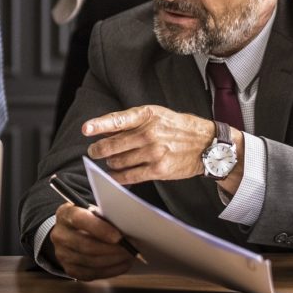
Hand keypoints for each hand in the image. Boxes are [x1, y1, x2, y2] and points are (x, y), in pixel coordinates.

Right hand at [50, 203, 132, 280]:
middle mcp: (60, 235)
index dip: (100, 229)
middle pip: (87, 245)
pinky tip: (122, 264)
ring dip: (114, 260)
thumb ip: (104, 217)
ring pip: (91, 261)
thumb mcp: (92, 211)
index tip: (119, 237)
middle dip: (112, 249)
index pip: (80, 220)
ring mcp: (62, 254)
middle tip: (130, 249)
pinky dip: (111, 270)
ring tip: (129, 256)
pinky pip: (92, 274)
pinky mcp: (69, 269)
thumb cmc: (87, 220)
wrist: (70, 232)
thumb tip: (126, 229)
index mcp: (65, 214)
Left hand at [83, 105, 215, 184]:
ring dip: (110, 163)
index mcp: (147, 115)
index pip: (117, 120)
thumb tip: (103, 130)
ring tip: (111, 161)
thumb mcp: (156, 115)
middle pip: (112, 145)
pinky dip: (117, 177)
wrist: (207, 144)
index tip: (86, 130)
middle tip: (93, 152)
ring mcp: (153, 153)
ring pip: (118, 162)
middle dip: (98, 150)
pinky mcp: (158, 169)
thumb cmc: (177, 127)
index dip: (99, 125)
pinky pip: (130, 176)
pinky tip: (113, 176)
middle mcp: (149, 133)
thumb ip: (131, 122)